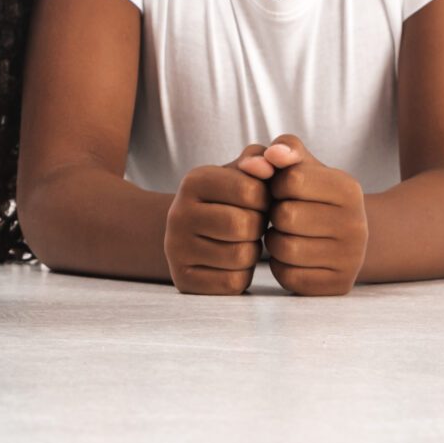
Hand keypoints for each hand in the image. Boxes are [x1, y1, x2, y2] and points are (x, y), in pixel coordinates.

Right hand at [163, 145, 277, 294]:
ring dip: (251, 252)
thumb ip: (261, 159)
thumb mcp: (242, 173)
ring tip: (240, 242)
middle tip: (249, 225)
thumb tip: (267, 165)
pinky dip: (242, 276)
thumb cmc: (229, 200)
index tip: (257, 202)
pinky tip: (230, 264)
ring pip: (241, 256)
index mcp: (194, 180)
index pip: (251, 190)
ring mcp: (176, 248)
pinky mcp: (183, 279)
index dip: (265, 200)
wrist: (191, 234)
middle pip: (245, 225)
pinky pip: (233, 283)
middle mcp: (178, 213)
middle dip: (258, 227)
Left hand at [261, 135, 367, 295]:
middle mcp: (357, 224)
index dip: (275, 184)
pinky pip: (288, 276)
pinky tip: (291, 257)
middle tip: (282, 216)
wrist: (345, 238)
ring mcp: (351, 259)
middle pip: (286, 215)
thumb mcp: (304, 166)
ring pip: (284, 248)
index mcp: (349, 188)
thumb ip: (284, 150)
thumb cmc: (313, 196)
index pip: (293, 179)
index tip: (282, 191)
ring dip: (274, 241)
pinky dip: (280, 266)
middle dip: (274, 214)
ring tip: (285, 234)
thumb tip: (270, 155)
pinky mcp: (338, 285)